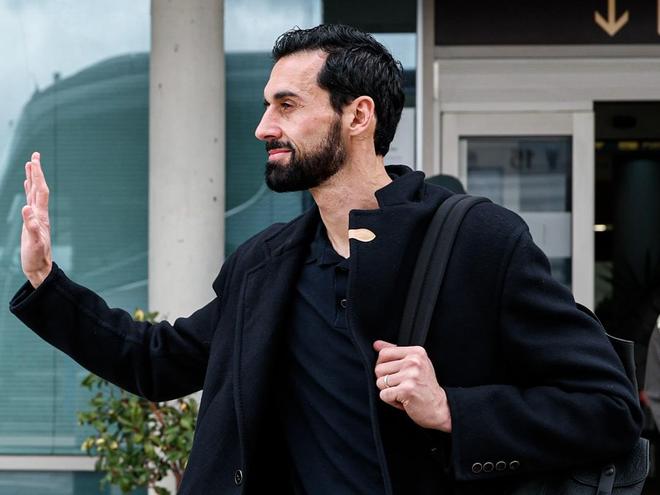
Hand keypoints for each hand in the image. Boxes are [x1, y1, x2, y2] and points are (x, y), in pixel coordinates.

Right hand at [21, 152, 51, 287]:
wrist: (40, 268)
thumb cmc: (36, 258)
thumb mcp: (33, 243)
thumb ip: (30, 227)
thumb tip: (26, 209)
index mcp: (41, 216)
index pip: (40, 191)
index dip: (38, 175)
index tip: (34, 160)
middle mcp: (40, 214)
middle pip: (39, 188)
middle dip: (36, 171)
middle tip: (35, 155)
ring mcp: (36, 217)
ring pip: (34, 194)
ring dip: (32, 179)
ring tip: (30, 165)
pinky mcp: (32, 222)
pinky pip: (30, 203)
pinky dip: (28, 192)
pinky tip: (27, 187)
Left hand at [373, 340, 451, 431]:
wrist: (439, 408)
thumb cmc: (425, 386)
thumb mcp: (415, 364)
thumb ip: (395, 352)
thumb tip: (376, 344)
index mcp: (416, 352)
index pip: (384, 353)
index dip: (383, 366)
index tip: (394, 374)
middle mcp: (414, 361)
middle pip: (379, 368)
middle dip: (385, 380)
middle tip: (401, 386)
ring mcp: (411, 375)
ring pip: (380, 382)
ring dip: (389, 391)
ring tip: (403, 392)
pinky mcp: (407, 389)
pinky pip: (384, 394)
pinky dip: (391, 401)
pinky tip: (404, 400)